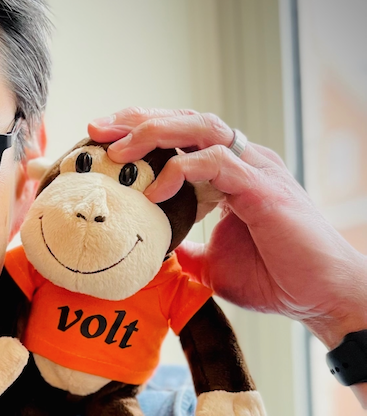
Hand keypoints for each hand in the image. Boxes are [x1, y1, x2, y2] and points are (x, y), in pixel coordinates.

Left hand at [88, 108, 366, 349]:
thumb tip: (153, 249)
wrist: (317, 296)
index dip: (140, 131)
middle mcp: (243, 161)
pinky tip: (155, 192)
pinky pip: (217, 162)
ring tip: (119, 151)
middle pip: (185, 120)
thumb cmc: (275, 278)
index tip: (100, 140)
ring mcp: (255, 169)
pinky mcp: (263, 188)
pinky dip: (181, 171)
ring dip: (155, 133)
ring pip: (201, 128)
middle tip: (97, 129)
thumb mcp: (210, 264)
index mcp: (229, 173)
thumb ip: (184, 248)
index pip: (180, 136)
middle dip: (137, 119)